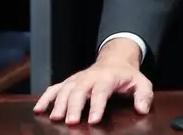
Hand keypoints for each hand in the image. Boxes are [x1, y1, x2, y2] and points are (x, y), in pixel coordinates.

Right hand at [33, 41, 152, 124]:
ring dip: (59, 103)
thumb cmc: (127, 76)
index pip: (102, 90)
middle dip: (75, 106)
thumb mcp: (141, 83)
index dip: (98, 105)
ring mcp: (77, 79)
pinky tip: (38, 109)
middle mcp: (90, 77)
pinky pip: (54, 88)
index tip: (95, 120)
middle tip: (72, 122)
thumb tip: (142, 110)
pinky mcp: (69, 82)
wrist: (115, 60)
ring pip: (65, 89)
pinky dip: (45, 98)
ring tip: (56, 118)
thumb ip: (144, 95)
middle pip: (80, 91)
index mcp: (108, 77)